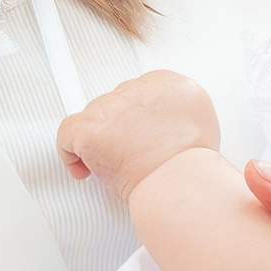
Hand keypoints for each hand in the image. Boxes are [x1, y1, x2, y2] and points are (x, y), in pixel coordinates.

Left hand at [59, 70, 219, 193]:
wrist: (180, 184)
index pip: (146, 90)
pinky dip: (70, 152)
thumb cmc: (191, 169)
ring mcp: (113, 105)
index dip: (139, 117)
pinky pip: (67, 133)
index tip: (137, 134)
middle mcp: (143, 88)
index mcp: (175, 86)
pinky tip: (84, 168)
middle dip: (120, 128)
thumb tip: (161, 131)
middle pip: (119, 102)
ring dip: (101, 140)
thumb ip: (178, 120)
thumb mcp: (202, 130)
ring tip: (117, 166)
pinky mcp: (90, 126)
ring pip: (95, 116)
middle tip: (128, 153)